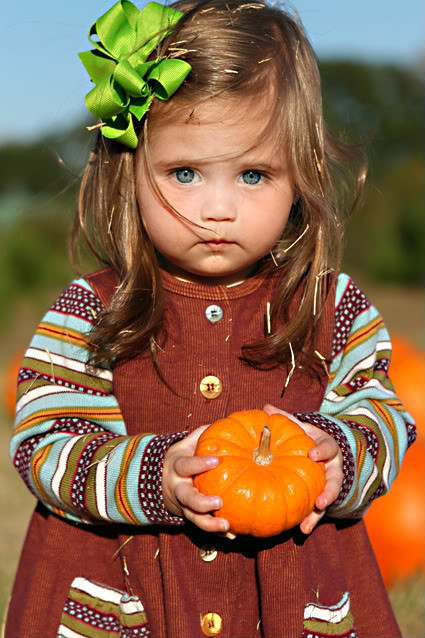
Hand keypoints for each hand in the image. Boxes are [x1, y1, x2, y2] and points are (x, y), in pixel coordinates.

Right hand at [162, 425, 229, 533]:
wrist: (161, 482)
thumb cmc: (182, 459)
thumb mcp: (186, 445)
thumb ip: (202, 434)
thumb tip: (224, 421)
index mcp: (177, 468)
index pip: (186, 465)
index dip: (199, 463)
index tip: (216, 461)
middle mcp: (178, 489)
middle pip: (187, 498)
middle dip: (201, 502)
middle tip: (219, 502)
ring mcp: (183, 506)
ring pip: (193, 518)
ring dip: (209, 524)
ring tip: (227, 526)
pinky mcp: (190, 517)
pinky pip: (203, 527)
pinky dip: (216, 532)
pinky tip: (232, 535)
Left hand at [263, 404, 343, 534]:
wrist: (323, 453)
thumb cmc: (307, 439)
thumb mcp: (300, 428)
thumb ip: (286, 419)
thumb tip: (266, 408)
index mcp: (327, 448)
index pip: (328, 447)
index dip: (321, 451)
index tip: (312, 454)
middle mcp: (332, 468)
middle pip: (335, 481)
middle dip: (329, 492)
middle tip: (321, 500)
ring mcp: (329, 485)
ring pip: (328, 500)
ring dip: (318, 513)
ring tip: (306, 525)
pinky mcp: (322, 498)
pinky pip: (318, 511)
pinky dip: (310, 520)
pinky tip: (300, 530)